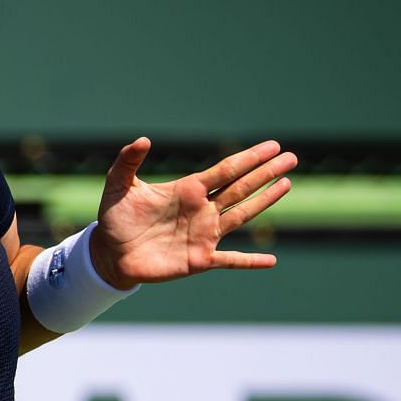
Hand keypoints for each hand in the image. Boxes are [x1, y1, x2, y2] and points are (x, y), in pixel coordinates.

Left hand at [88, 138, 295, 289]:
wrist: (109, 253)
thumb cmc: (116, 218)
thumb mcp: (117, 186)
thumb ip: (128, 161)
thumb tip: (143, 139)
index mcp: (188, 190)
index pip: (225, 170)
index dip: (249, 158)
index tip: (272, 146)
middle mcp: (202, 210)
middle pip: (241, 188)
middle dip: (266, 173)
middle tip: (291, 157)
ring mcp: (204, 235)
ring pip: (242, 214)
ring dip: (265, 201)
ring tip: (287, 184)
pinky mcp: (199, 260)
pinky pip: (231, 261)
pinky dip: (250, 261)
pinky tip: (271, 260)